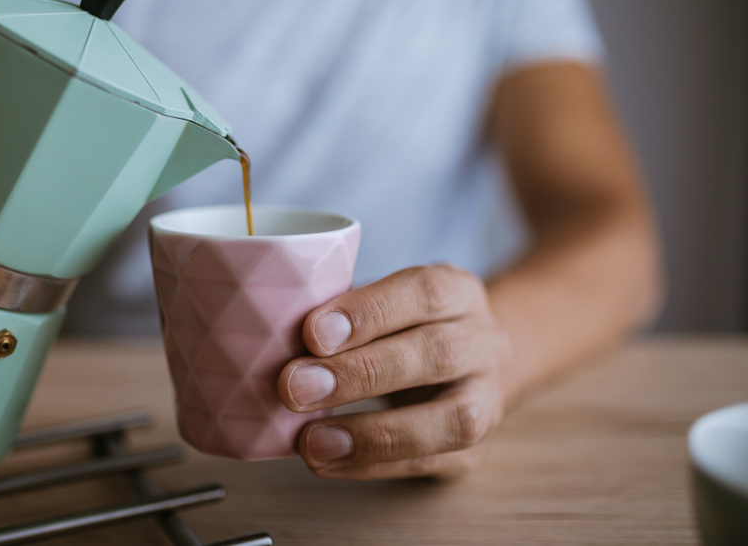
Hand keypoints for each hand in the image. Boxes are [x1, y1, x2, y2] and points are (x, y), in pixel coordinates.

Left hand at [277, 264, 512, 479]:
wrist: (474, 364)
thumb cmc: (408, 327)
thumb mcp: (386, 301)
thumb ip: (342, 315)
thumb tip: (268, 339)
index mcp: (457, 291)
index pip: (423, 292)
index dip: (367, 313)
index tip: (311, 333)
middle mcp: (482, 341)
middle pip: (434, 354)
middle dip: (359, 373)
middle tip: (294, 387)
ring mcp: (487, 398)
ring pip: (452, 419)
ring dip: (373, 433)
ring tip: (311, 440)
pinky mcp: (475, 451)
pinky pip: (431, 462)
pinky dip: (373, 465)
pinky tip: (328, 461)